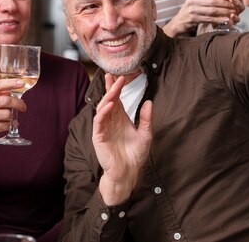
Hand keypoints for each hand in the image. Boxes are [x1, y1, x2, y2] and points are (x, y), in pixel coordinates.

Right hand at [0, 78, 26, 158]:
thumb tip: (15, 88)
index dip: (11, 83)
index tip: (22, 83)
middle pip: (6, 100)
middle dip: (18, 103)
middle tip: (23, 107)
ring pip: (6, 114)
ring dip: (12, 115)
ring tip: (11, 116)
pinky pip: (4, 125)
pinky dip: (10, 125)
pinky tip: (9, 124)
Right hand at [94, 74, 151, 205]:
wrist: (128, 173)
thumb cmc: (135, 155)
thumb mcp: (145, 134)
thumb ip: (146, 118)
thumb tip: (149, 102)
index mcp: (120, 119)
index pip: (117, 99)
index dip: (117, 87)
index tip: (120, 76)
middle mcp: (110, 121)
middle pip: (108, 100)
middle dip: (111, 88)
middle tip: (114, 76)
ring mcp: (103, 128)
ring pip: (102, 108)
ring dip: (107, 97)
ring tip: (114, 89)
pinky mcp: (98, 136)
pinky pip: (99, 121)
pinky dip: (103, 113)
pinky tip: (110, 105)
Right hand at [163, 0, 244, 36]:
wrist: (179, 22)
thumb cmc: (191, 10)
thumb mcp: (197, 0)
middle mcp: (192, 0)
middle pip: (213, 1)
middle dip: (226, 4)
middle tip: (236, 6)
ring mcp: (192, 10)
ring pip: (212, 10)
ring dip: (225, 12)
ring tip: (234, 13)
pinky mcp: (193, 19)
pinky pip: (210, 19)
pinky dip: (220, 19)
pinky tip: (227, 20)